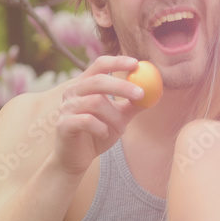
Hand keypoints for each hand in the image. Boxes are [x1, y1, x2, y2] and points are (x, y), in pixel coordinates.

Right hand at [52, 55, 145, 175]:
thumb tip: (155, 92)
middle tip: (141, 94)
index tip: (136, 64)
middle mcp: (73, 92)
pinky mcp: (64, 124)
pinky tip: (105, 134)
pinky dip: (101, 127)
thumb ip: (133, 105)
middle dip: (122, 86)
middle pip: (97, 80)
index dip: (117, 61)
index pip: (100, 64)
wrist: (78, 159)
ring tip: (122, 129)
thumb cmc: (98, 133)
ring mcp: (66, 107)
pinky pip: (86, 121)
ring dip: (115, 116)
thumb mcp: (119, 117)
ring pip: (95, 102)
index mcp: (85, 84)